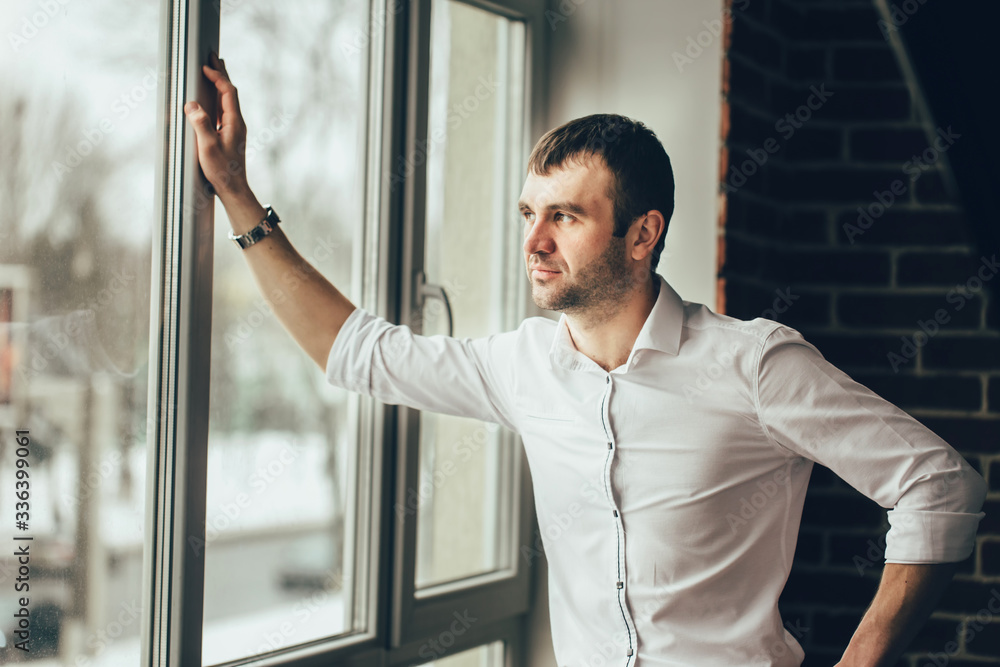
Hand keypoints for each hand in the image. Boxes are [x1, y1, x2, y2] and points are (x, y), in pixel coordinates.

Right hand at [183, 51, 249, 199]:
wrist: (233, 188)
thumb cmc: (222, 171)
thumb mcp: (208, 147)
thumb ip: (201, 124)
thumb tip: (192, 105)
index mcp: (235, 122)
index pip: (228, 92)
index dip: (218, 77)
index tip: (206, 66)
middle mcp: (237, 123)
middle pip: (230, 92)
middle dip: (221, 74)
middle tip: (213, 57)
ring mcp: (234, 129)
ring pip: (228, 100)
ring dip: (220, 84)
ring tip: (214, 71)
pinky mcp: (230, 135)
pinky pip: (224, 109)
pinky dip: (218, 97)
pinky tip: (212, 98)